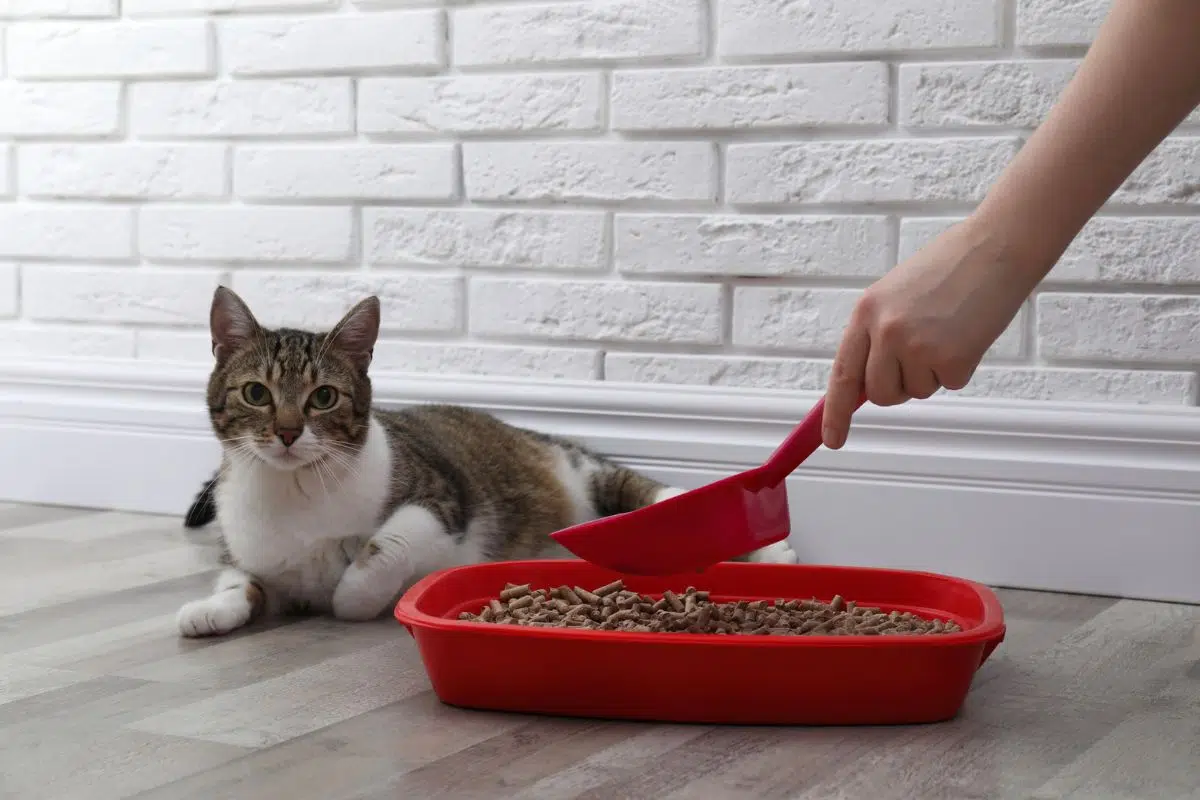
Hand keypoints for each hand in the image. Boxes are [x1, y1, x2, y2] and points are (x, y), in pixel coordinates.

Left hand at [821, 218, 1032, 449]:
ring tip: (947, 330)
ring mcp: (918, 346)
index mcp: (866, 313)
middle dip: (899, 386)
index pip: (843, 375)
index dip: (835, 413)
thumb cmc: (948, 268)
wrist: (996, 248)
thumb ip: (875, 335)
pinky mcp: (952, 359)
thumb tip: (865, 383)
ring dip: (932, 372)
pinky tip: (967, 334)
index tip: (832, 440)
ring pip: (916, 391)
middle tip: (922, 353)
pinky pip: (949, 384)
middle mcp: (886, 332)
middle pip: (880, 393)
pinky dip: (960, 367)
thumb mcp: (894, 295)